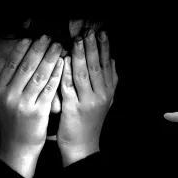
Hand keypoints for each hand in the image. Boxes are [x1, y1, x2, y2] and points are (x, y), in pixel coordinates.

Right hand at [0, 36, 63, 177]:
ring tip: (58, 46)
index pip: (11, 65)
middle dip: (38, 49)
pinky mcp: (39, 112)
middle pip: (26, 67)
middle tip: (48, 37)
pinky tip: (62, 64)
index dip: (22, 49)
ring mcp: (25, 104)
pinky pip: (49, 90)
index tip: (30, 37)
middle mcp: (10, 96)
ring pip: (39, 76)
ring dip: (50, 59)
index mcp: (0, 90)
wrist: (17, 146)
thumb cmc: (8, 121)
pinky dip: (56, 75)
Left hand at [58, 30, 117, 165]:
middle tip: (88, 31)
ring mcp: (88, 102)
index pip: (107, 65)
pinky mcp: (73, 108)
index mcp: (109, 91)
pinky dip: (66, 71)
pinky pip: (69, 86)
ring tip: (77, 40)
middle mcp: (101, 95)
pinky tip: (64, 60)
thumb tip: (113, 59)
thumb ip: (110, 80)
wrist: (82, 146)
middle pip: (97, 66)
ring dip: (80, 55)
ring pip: (84, 73)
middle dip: (92, 46)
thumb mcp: (106, 100)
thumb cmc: (90, 121)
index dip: (104, 47)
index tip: (100, 32)